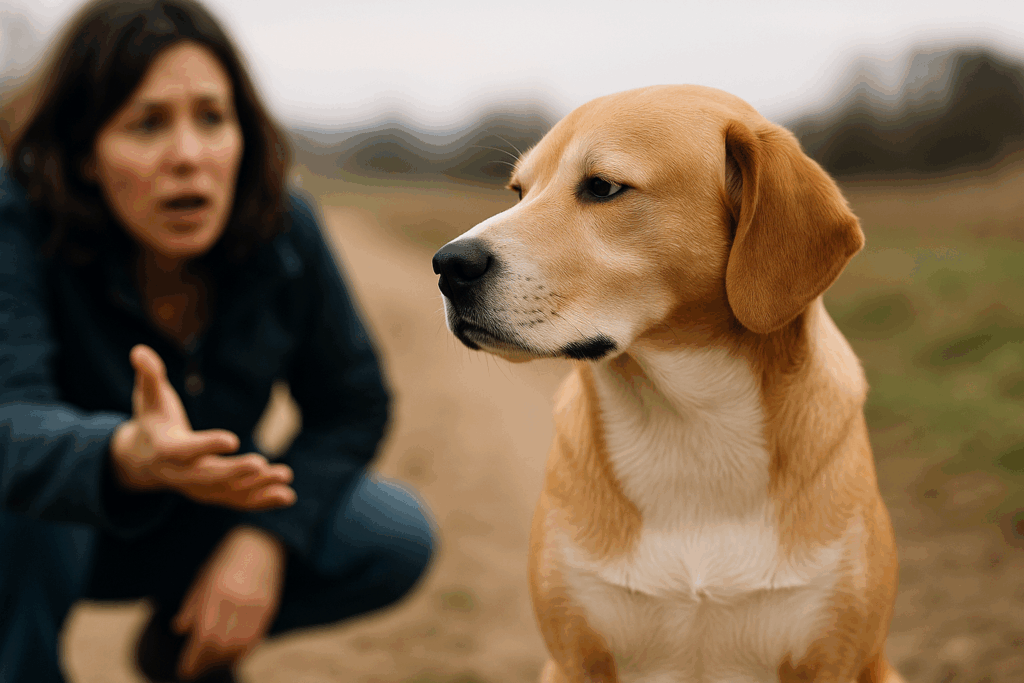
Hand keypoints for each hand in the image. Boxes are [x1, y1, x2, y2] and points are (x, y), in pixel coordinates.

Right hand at [110, 344, 296, 510]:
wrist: (142, 460)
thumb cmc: (152, 421)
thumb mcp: (148, 397)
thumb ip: (149, 375)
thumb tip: (140, 350)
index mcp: (167, 449)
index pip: (186, 450)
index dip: (207, 445)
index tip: (233, 439)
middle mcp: (182, 474)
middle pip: (209, 477)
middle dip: (235, 472)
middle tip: (261, 464)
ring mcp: (199, 488)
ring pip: (228, 492)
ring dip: (257, 488)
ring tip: (285, 476)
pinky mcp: (214, 494)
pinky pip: (238, 501)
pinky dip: (263, 500)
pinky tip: (288, 496)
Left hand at [172, 526, 285, 678]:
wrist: (261, 541)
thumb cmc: (226, 558)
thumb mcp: (203, 577)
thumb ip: (191, 605)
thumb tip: (179, 629)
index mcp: (215, 594)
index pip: (202, 638)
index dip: (192, 660)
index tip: (184, 672)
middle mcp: (236, 603)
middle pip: (219, 647)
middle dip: (205, 663)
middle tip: (196, 670)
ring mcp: (255, 608)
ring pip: (238, 647)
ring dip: (223, 660)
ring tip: (213, 663)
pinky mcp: (269, 609)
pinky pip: (254, 640)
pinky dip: (242, 652)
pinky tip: (232, 654)